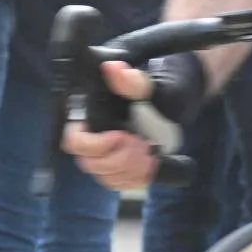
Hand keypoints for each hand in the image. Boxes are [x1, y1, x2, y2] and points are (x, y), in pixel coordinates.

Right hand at [62, 60, 165, 189]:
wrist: (177, 98)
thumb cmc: (159, 88)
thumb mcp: (151, 84)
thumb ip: (133, 81)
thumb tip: (113, 68)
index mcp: (91, 115)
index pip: (74, 140)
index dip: (94, 144)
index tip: (121, 136)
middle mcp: (94, 137)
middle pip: (90, 163)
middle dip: (118, 159)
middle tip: (143, 145)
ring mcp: (108, 155)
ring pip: (105, 177)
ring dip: (130, 170)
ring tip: (150, 153)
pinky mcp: (122, 167)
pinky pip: (120, 183)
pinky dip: (137, 178)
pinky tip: (151, 166)